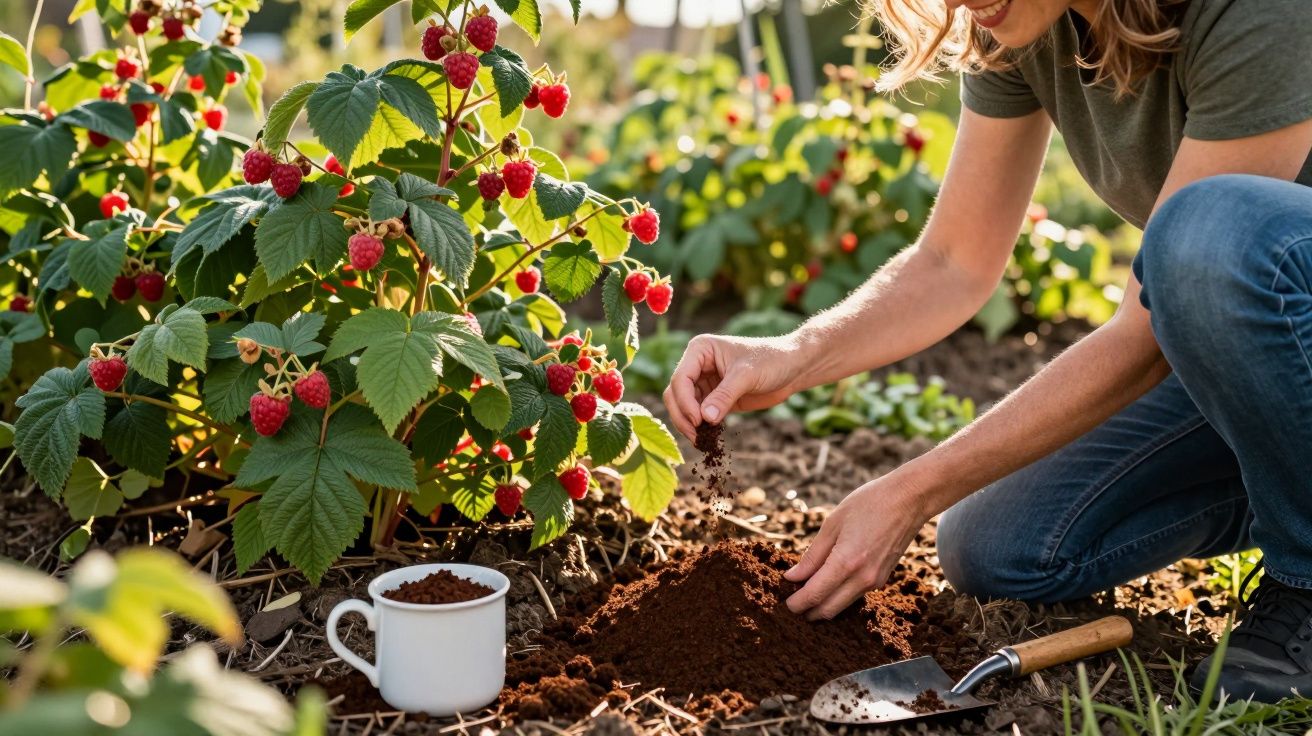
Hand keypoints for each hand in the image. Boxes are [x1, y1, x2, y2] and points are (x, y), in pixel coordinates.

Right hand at [663, 334, 803, 439]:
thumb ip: (724, 395)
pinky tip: (708, 439)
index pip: (680, 378)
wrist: (792, 368)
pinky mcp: (714, 398)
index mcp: (700, 350)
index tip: (699, 421)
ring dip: (689, 424)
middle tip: (696, 436)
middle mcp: (697, 365)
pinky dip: (701, 427)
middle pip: (675, 394)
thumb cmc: (771, 361)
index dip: (684, 402)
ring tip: (701, 441)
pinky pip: (699, 415)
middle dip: (682, 415)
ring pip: (684, 407)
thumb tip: (705, 419)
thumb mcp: (747, 376)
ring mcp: (704, 382)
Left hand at [784, 473, 927, 619]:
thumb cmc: (869, 503)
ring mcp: (875, 581)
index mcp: (846, 562)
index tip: (785, 602)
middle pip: (828, 610)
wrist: (909, 499)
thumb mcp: (833, 524)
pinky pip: (854, 596)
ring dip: (822, 604)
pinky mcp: (882, 580)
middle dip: (807, 610)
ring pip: (842, 606)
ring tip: (806, 590)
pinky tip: (827, 582)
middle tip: (792, 601)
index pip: (814, 595)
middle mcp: (863, 578)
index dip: (796, 603)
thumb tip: (793, 577)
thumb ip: (812, 555)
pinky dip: (838, 595)